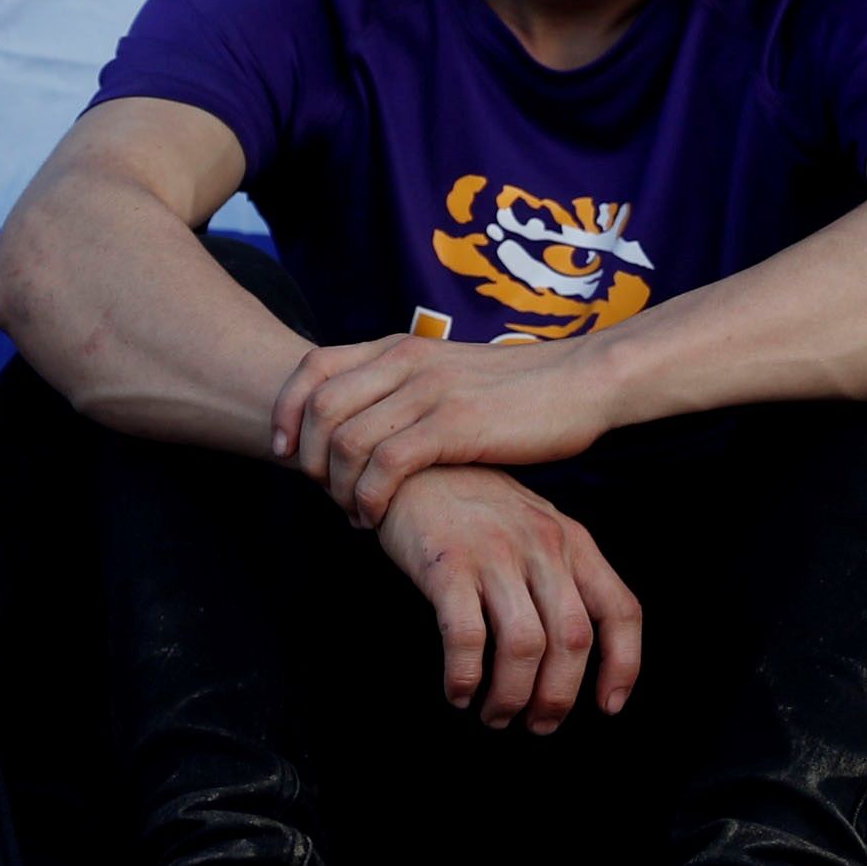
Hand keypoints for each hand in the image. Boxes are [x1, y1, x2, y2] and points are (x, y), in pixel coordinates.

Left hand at [273, 331, 621, 524]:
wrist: (583, 382)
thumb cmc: (520, 391)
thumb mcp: (450, 376)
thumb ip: (407, 389)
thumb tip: (367, 424)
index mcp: (401, 347)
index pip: (313, 367)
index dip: (286, 411)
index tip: (284, 451)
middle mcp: (405, 362)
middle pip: (317, 407)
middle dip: (305, 459)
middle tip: (320, 493)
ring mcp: (428, 391)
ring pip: (344, 440)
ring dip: (335, 487)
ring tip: (352, 512)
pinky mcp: (453, 425)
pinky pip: (383, 465)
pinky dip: (366, 498)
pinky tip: (374, 518)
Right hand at [371, 465, 645, 730]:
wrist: (411, 465)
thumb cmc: (473, 509)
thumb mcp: (534, 529)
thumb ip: (560, 576)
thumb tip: (573, 653)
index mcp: (573, 541)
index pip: (620, 610)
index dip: (623, 666)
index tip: (608, 706)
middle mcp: (542, 546)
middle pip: (573, 639)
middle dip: (558, 696)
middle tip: (538, 725)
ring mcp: (495, 553)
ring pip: (525, 646)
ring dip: (512, 695)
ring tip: (495, 715)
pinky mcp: (447, 564)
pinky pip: (466, 636)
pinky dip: (465, 677)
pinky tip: (458, 691)